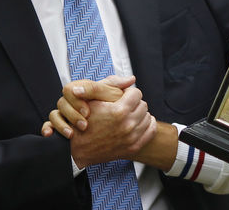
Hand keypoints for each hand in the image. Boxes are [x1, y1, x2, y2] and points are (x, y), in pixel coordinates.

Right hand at [42, 75, 131, 137]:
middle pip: (61, 103)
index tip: (88, 111)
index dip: (78, 101)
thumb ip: (118, 86)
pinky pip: (47, 126)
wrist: (102, 131)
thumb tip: (131, 80)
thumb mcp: (111, 94)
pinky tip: (54, 136)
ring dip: (61, 125)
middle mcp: (69, 102)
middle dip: (72, 114)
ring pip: (53, 115)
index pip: (70, 89)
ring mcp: (62, 115)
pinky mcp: (57, 127)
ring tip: (72, 134)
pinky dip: (48, 129)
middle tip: (83, 124)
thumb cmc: (108, 107)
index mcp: (80, 91)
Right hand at [42, 76, 156, 167]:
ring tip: (128, 114)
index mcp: (119, 111)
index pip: (136, 93)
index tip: (122, 96)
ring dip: (139, 114)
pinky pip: (151, 131)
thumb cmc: (83, 121)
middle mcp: (127, 125)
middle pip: (143, 105)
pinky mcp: (133, 147)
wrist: (77, 149)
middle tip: (124, 105)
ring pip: (147, 117)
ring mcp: (131, 138)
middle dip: (134, 103)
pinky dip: (147, 125)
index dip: (128, 92)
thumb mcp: (93, 98)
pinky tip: (138, 122)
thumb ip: (112, 84)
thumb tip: (131, 79)